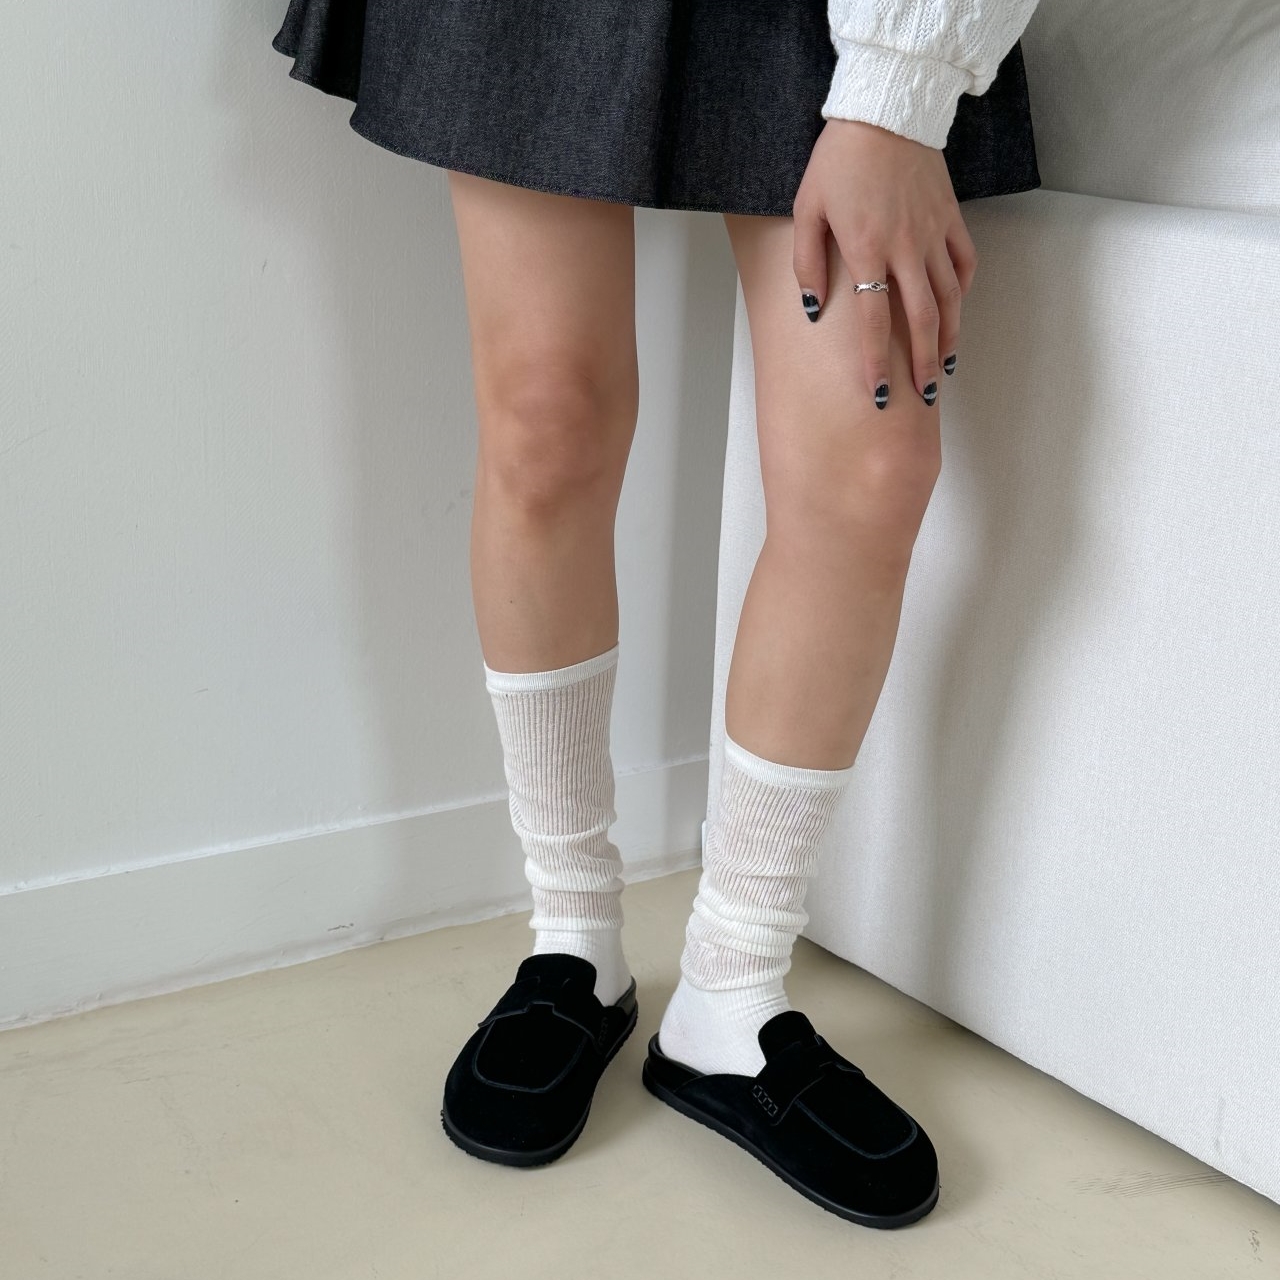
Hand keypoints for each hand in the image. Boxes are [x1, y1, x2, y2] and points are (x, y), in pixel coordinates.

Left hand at [792, 118, 977, 408]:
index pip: (874, 322)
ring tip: (944, 367)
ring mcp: (933, 233)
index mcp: (867, 250)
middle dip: (924, 364)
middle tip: (923, 396)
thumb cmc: (838, 161)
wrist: (885, 110)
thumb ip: (808, 263)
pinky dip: (962, 291)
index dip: (877, 362)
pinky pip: (964, 262)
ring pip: (949, 297)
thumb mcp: (808, 209)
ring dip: (948, 337)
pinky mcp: (950, 216)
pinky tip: (956, 312)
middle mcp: (906, 248)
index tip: (879, 394)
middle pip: (922, 320)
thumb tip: (813, 309)